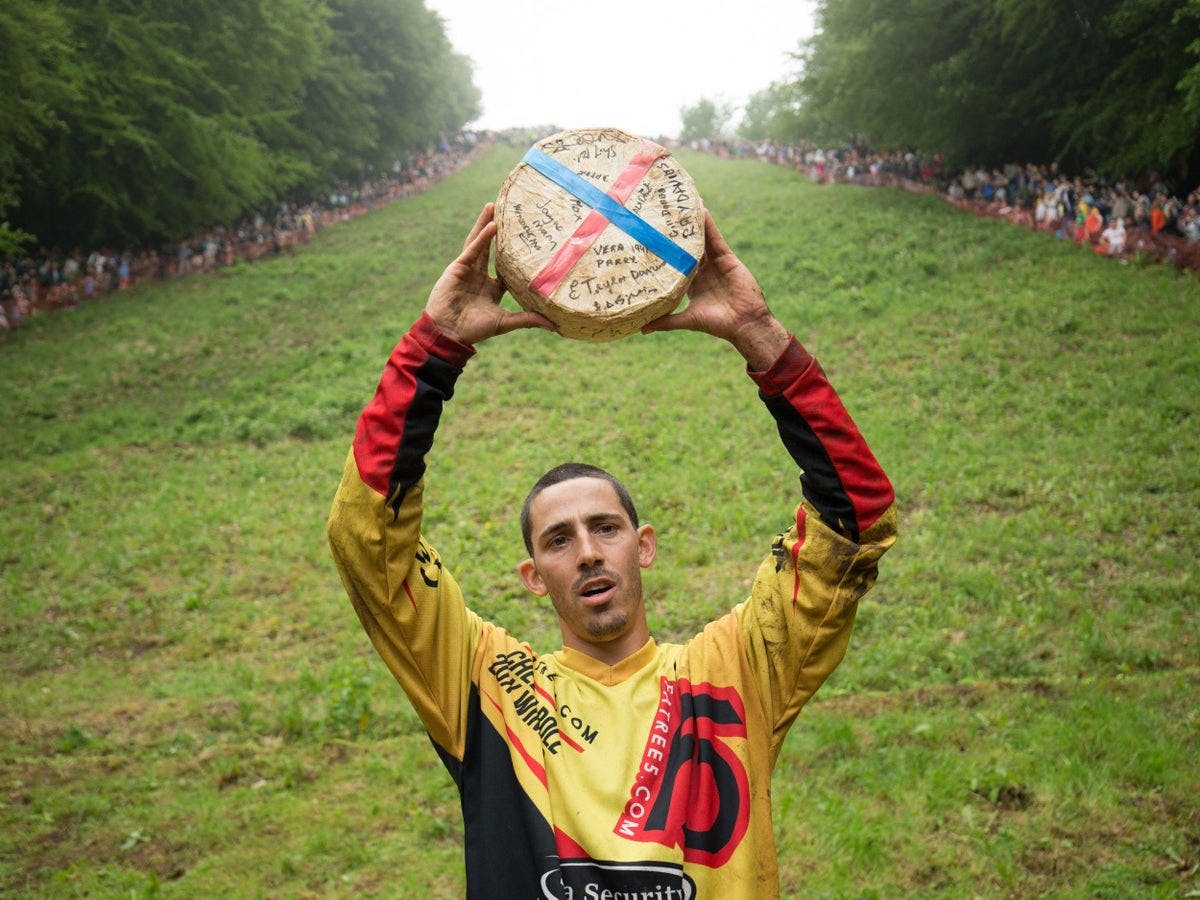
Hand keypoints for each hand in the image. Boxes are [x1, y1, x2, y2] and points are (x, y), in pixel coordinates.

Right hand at [425, 203, 555, 344]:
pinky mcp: (457, 267)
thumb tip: (554, 325)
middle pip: (491, 248)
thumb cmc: (474, 330)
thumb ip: (528, 320)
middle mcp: (479, 275)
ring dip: (486, 224)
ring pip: (478, 242)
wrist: (449, 333)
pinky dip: (482, 237)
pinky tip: (492, 225)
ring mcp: (467, 269)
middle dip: (498, 230)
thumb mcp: (506, 322)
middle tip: (509, 214)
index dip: (515, 255)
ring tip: (494, 206)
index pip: (506, 267)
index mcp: (491, 288)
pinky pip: (472, 249)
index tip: (529, 241)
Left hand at [642, 210, 788, 368]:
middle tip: (662, 217)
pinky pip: (715, 238)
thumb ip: (665, 321)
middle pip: (688, 248)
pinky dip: (708, 224)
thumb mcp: (687, 320)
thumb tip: (642, 328)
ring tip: (680, 207)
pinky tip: (701, 210)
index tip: (651, 241)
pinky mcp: (727, 258)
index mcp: (693, 284)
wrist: (744, 324)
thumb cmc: (717, 324)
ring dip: (692, 224)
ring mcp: (715, 263)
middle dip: (677, 235)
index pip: (677, 264)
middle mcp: (703, 271)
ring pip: (701, 239)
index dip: (666, 253)